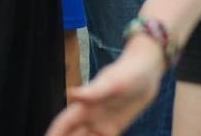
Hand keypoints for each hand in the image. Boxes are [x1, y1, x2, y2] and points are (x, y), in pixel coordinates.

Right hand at [46, 39, 166, 135]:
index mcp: (85, 106)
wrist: (147, 71)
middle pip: (72, 134)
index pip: (63, 123)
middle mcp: (90, 116)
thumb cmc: (128, 72)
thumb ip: (92, 91)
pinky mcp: (114, 127)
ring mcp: (101, 122)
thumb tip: (70, 94)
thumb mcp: (112, 82)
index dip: (53, 133)